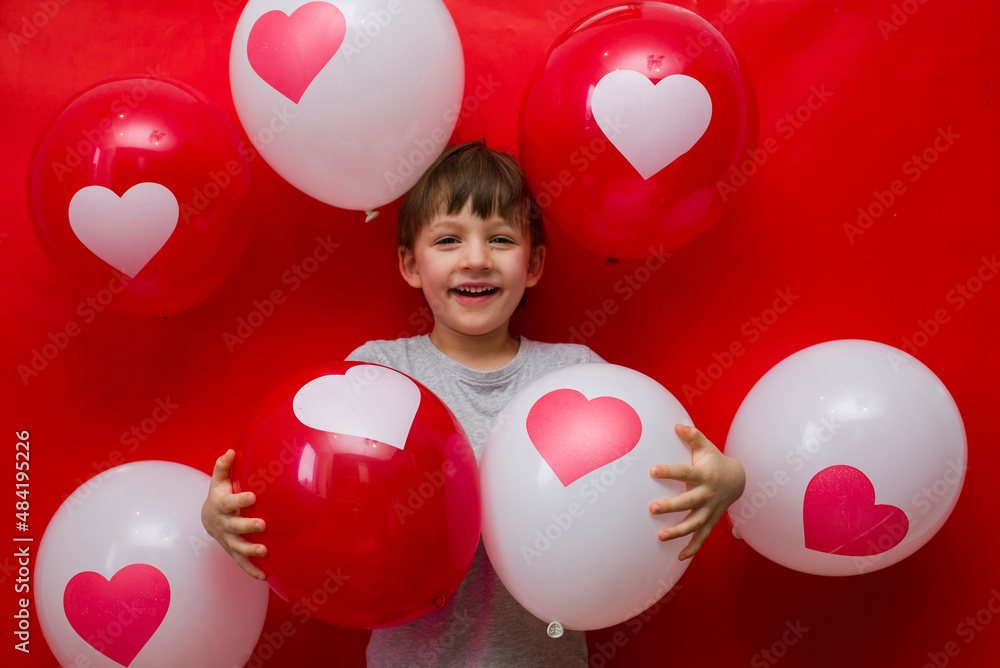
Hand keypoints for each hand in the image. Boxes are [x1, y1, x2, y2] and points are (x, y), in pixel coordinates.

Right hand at [201, 449, 268, 579]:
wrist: (208, 517)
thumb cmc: (220, 494)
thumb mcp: (218, 480)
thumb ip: (224, 466)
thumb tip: (231, 451)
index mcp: (221, 505)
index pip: (230, 502)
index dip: (240, 499)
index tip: (253, 496)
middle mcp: (223, 524)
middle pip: (234, 526)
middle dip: (247, 526)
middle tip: (262, 524)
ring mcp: (228, 539)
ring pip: (238, 547)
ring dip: (251, 550)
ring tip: (265, 551)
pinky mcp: (233, 550)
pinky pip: (241, 562)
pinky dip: (251, 570)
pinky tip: (265, 576)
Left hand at [648, 424, 745, 559]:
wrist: (737, 480)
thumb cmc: (714, 461)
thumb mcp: (705, 447)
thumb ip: (692, 436)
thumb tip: (676, 425)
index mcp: (705, 475)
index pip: (685, 472)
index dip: (669, 471)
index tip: (652, 470)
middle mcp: (708, 494)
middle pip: (688, 502)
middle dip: (671, 506)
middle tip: (652, 508)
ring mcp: (710, 510)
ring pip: (695, 524)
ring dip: (679, 532)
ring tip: (660, 536)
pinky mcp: (711, 521)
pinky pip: (702, 537)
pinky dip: (692, 548)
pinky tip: (678, 557)